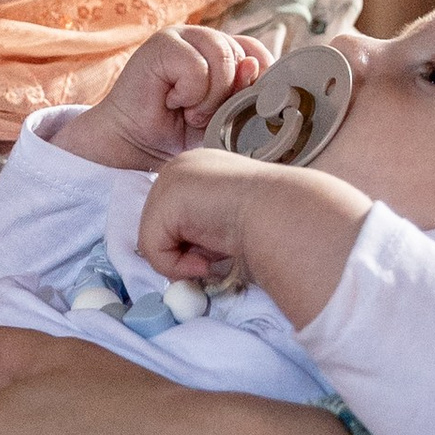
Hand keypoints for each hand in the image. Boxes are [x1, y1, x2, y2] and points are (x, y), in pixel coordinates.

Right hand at [60, 24, 268, 171]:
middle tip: (199, 114)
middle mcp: (201, 37)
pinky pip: (197, 67)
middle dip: (227, 95)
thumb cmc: (177, 129)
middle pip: (241, 55)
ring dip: (209, 96)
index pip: (254, 50)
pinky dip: (190, 94)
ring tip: (188, 109)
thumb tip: (253, 66)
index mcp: (218, 49)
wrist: (134, 142)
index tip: (241, 105)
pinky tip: (171, 101)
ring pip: (223, 58)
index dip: (256, 78)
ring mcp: (181, 36)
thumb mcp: (222, 115)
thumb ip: (242, 92)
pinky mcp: (162, 43)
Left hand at [140, 152, 369, 323]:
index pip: (174, 216)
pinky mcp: (164, 201)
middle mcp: (179, 167)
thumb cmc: (271, 221)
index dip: (192, 244)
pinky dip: (177, 266)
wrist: (282, 214)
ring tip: (213, 259)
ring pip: (153, 241)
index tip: (218, 254)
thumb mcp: (227, 221)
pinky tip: (207, 260)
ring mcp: (169, 180)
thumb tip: (186, 257)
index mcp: (199, 168)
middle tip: (215, 260)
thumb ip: (204, 230)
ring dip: (183, 262)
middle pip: (158, 227)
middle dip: (184, 253)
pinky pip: (152, 249)